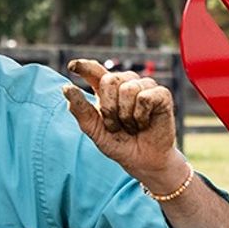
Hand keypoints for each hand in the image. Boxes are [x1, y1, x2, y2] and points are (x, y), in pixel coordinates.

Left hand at [62, 58, 185, 190]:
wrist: (143, 161)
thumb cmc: (120, 144)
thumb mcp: (94, 130)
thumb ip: (80, 110)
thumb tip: (66, 88)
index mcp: (107, 88)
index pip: (94, 70)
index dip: (84, 66)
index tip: (73, 66)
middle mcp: (126, 83)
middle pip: (109, 80)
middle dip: (109, 108)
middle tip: (116, 125)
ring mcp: (145, 86)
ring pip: (128, 90)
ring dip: (126, 116)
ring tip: (132, 126)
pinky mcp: (162, 94)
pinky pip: (145, 98)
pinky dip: (141, 116)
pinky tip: (145, 123)